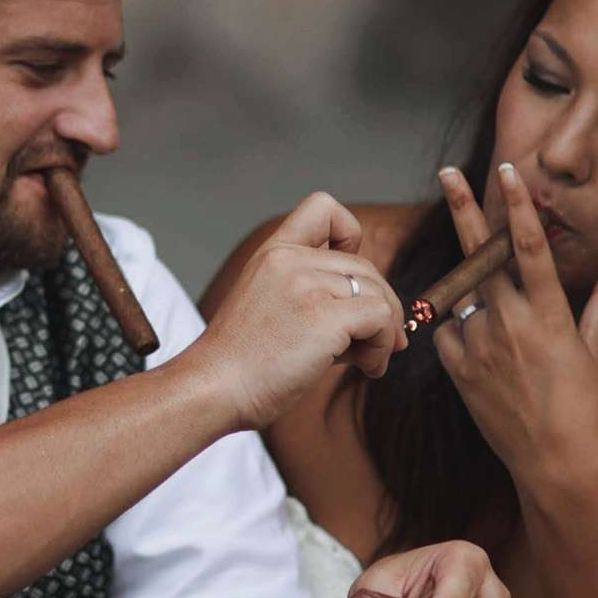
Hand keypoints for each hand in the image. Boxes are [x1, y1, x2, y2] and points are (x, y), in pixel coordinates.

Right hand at [190, 192, 405, 430]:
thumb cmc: (240, 364)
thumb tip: (376, 318)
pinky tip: (368, 367)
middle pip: (364, 266)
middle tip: (374, 343)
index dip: (351, 236)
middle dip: (379, 305)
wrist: (213, 389)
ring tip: (368, 361)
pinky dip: (383, 345)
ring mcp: (307, 285)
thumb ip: (313, 298)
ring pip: (377, 293)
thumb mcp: (269, 309)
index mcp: (272, 254)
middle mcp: (289, 260)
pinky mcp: (324, 316)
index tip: (348, 280)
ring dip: (384, 331)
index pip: (323, 208)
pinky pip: (381, 318)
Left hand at [434, 163, 597, 491]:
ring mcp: (479, 343)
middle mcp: (509, 320)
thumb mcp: (596, 349)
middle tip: (448, 172)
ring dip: (479, 301)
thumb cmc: (583, 404)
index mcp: (548, 311)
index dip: (516, 205)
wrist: (552, 459)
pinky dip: (462, 333)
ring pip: (467, 298)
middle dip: (465, 210)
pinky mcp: (457, 367)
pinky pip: (449, 332)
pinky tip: (486, 358)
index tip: (506, 171)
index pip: (528, 246)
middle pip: (480, 254)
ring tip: (508, 345)